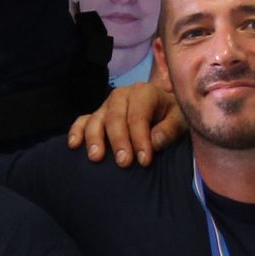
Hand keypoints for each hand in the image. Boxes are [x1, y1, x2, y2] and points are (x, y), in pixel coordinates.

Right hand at [66, 81, 183, 166]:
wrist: (165, 113)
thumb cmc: (172, 117)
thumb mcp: (180, 121)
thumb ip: (170, 130)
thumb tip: (154, 141)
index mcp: (144, 92)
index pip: (138, 115)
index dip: (140, 138)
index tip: (144, 161)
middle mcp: (122, 96)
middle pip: (115, 117)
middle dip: (119, 141)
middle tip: (123, 163)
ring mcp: (107, 105)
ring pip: (96, 119)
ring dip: (95, 138)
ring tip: (96, 157)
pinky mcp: (97, 115)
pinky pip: (82, 121)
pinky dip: (76, 132)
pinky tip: (74, 145)